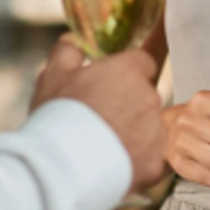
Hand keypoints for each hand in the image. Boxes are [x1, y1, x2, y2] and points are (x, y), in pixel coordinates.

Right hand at [31, 38, 166, 192]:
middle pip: (146, 96)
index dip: (127, 74)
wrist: (62, 167)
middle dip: (129, 105)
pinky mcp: (156, 162)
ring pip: (150, 127)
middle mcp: (149, 97)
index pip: (143, 63)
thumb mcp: (53, 75)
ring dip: (135, 133)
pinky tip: (116, 164)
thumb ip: (67, 52)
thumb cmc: (58, 117)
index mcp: (129, 71)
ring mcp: (155, 130)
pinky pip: (153, 157)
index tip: (111, 86)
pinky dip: (139, 160)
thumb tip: (72, 42)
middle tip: (101, 120)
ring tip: (105, 146)